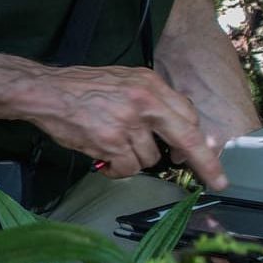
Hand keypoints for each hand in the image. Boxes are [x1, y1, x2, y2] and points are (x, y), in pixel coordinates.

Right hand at [21, 64, 228, 189]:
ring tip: (112, 149)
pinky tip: (104, 161)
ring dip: (134, 160)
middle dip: (205, 163)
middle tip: (217, 181)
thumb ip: (150, 100)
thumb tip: (174, 127)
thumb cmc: (81, 88)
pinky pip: (127, 169)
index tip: (206, 154)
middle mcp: (144, 102)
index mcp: (150, 84)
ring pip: (150, 158)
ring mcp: (128, 123)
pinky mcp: (111, 142)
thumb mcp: (124, 81)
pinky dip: (117, 170)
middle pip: (187, 139)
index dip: (197, 139)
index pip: (187, 115)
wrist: (45, 92)